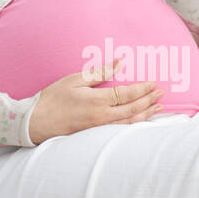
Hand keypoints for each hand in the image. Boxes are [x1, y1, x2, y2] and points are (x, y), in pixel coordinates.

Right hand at [26, 58, 163, 143]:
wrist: (36, 122)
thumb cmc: (53, 98)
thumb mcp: (75, 79)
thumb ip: (99, 72)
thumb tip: (119, 63)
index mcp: (98, 100)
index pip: (127, 94)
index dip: (142, 89)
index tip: (153, 84)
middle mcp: (102, 116)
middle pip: (133, 108)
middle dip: (149, 100)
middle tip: (161, 94)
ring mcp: (100, 127)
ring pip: (129, 122)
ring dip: (145, 114)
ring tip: (158, 108)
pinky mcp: (96, 134)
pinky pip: (121, 129)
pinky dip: (134, 124)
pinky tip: (140, 120)